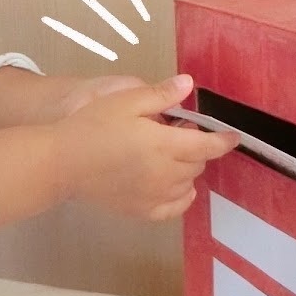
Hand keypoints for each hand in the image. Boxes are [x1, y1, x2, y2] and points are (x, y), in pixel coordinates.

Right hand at [50, 74, 238, 221]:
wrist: (62, 162)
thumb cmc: (92, 126)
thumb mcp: (125, 101)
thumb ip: (160, 94)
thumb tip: (189, 84)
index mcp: (164, 144)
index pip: (207, 145)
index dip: (223, 140)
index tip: (233, 135)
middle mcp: (166, 174)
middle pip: (198, 164)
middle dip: (197, 147)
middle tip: (178, 130)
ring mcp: (155, 196)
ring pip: (189, 185)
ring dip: (188, 168)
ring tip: (170, 153)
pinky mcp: (142, 210)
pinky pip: (175, 207)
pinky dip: (183, 196)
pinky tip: (176, 186)